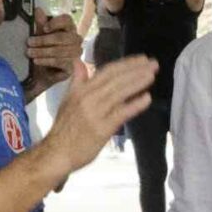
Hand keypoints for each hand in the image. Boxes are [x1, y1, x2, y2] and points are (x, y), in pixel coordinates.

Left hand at [25, 9, 81, 92]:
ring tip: (30, 53)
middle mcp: (75, 39)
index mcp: (68, 28)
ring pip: (59, 50)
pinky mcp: (72, 66)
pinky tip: (37, 60)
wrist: (42, 71)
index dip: (56, 23)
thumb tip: (38, 10)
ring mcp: (75, 54)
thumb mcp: (39, 35)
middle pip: (62, 37)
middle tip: (29, 42)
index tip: (44, 28)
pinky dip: (46, 61)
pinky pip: (60, 62)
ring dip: (42, 52)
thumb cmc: (43, 49)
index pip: (67, 20)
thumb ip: (40, 23)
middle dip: (43, 40)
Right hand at [37, 56, 155, 181]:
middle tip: (154, 63)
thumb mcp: (67, 99)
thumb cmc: (64, 128)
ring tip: (152, 75)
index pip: (107, 71)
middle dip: (136, 70)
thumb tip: (78, 60)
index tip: (142, 59)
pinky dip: (134, 105)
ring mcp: (95, 113)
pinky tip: (147, 98)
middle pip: (116, 79)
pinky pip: (121, 113)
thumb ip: (77, 80)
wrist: (57, 152)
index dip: (126, 64)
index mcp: (81, 90)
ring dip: (137, 82)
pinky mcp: (102, 128)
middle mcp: (88, 98)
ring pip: (119, 93)